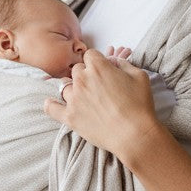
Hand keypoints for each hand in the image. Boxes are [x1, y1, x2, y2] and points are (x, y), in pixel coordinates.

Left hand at [44, 48, 161, 159]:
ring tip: (83, 98)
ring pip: (65, 86)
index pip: (90, 55)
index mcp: (98, 67)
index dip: (97, 61)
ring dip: (73, 89)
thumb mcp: (139, 76)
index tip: (103, 69)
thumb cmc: (139, 104)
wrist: (134, 134)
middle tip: (97, 86)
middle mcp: (82, 79)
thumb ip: (123, 64)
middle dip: (86, 75)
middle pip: (77, 70)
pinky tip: (51, 103)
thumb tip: (113, 62)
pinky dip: (51, 105)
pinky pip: (52, 108)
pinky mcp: (69, 117)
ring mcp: (73, 98)